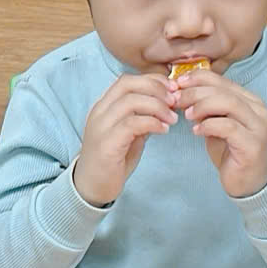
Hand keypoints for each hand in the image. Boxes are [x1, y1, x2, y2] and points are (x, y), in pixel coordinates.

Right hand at [73, 74, 177, 205]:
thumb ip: (142, 117)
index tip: (172, 89)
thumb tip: (165, 104)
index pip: (126, 80)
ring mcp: (101, 127)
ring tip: (172, 119)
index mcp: (104, 107)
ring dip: (158, 107)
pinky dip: (152, 123)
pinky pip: (132, 124)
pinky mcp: (107, 144)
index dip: (152, 80)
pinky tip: (164, 131)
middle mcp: (100, 112)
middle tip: (175, 101)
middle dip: (156, 89)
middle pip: (128, 85)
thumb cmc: (112, 160)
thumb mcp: (130, 134)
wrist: (91, 187)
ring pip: (131, 101)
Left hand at [173, 68, 266, 198]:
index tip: (177, 83)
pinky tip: (196, 131)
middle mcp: (258, 110)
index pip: (223, 80)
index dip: (198, 78)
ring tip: (186, 115)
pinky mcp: (253, 144)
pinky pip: (228, 127)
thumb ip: (207, 108)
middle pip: (224, 90)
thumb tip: (181, 91)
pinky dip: (209, 125)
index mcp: (250, 101)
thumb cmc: (232, 152)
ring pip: (228, 104)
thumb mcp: (217, 124)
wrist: (249, 183)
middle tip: (176, 99)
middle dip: (195, 92)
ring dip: (202, 106)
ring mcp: (258, 127)